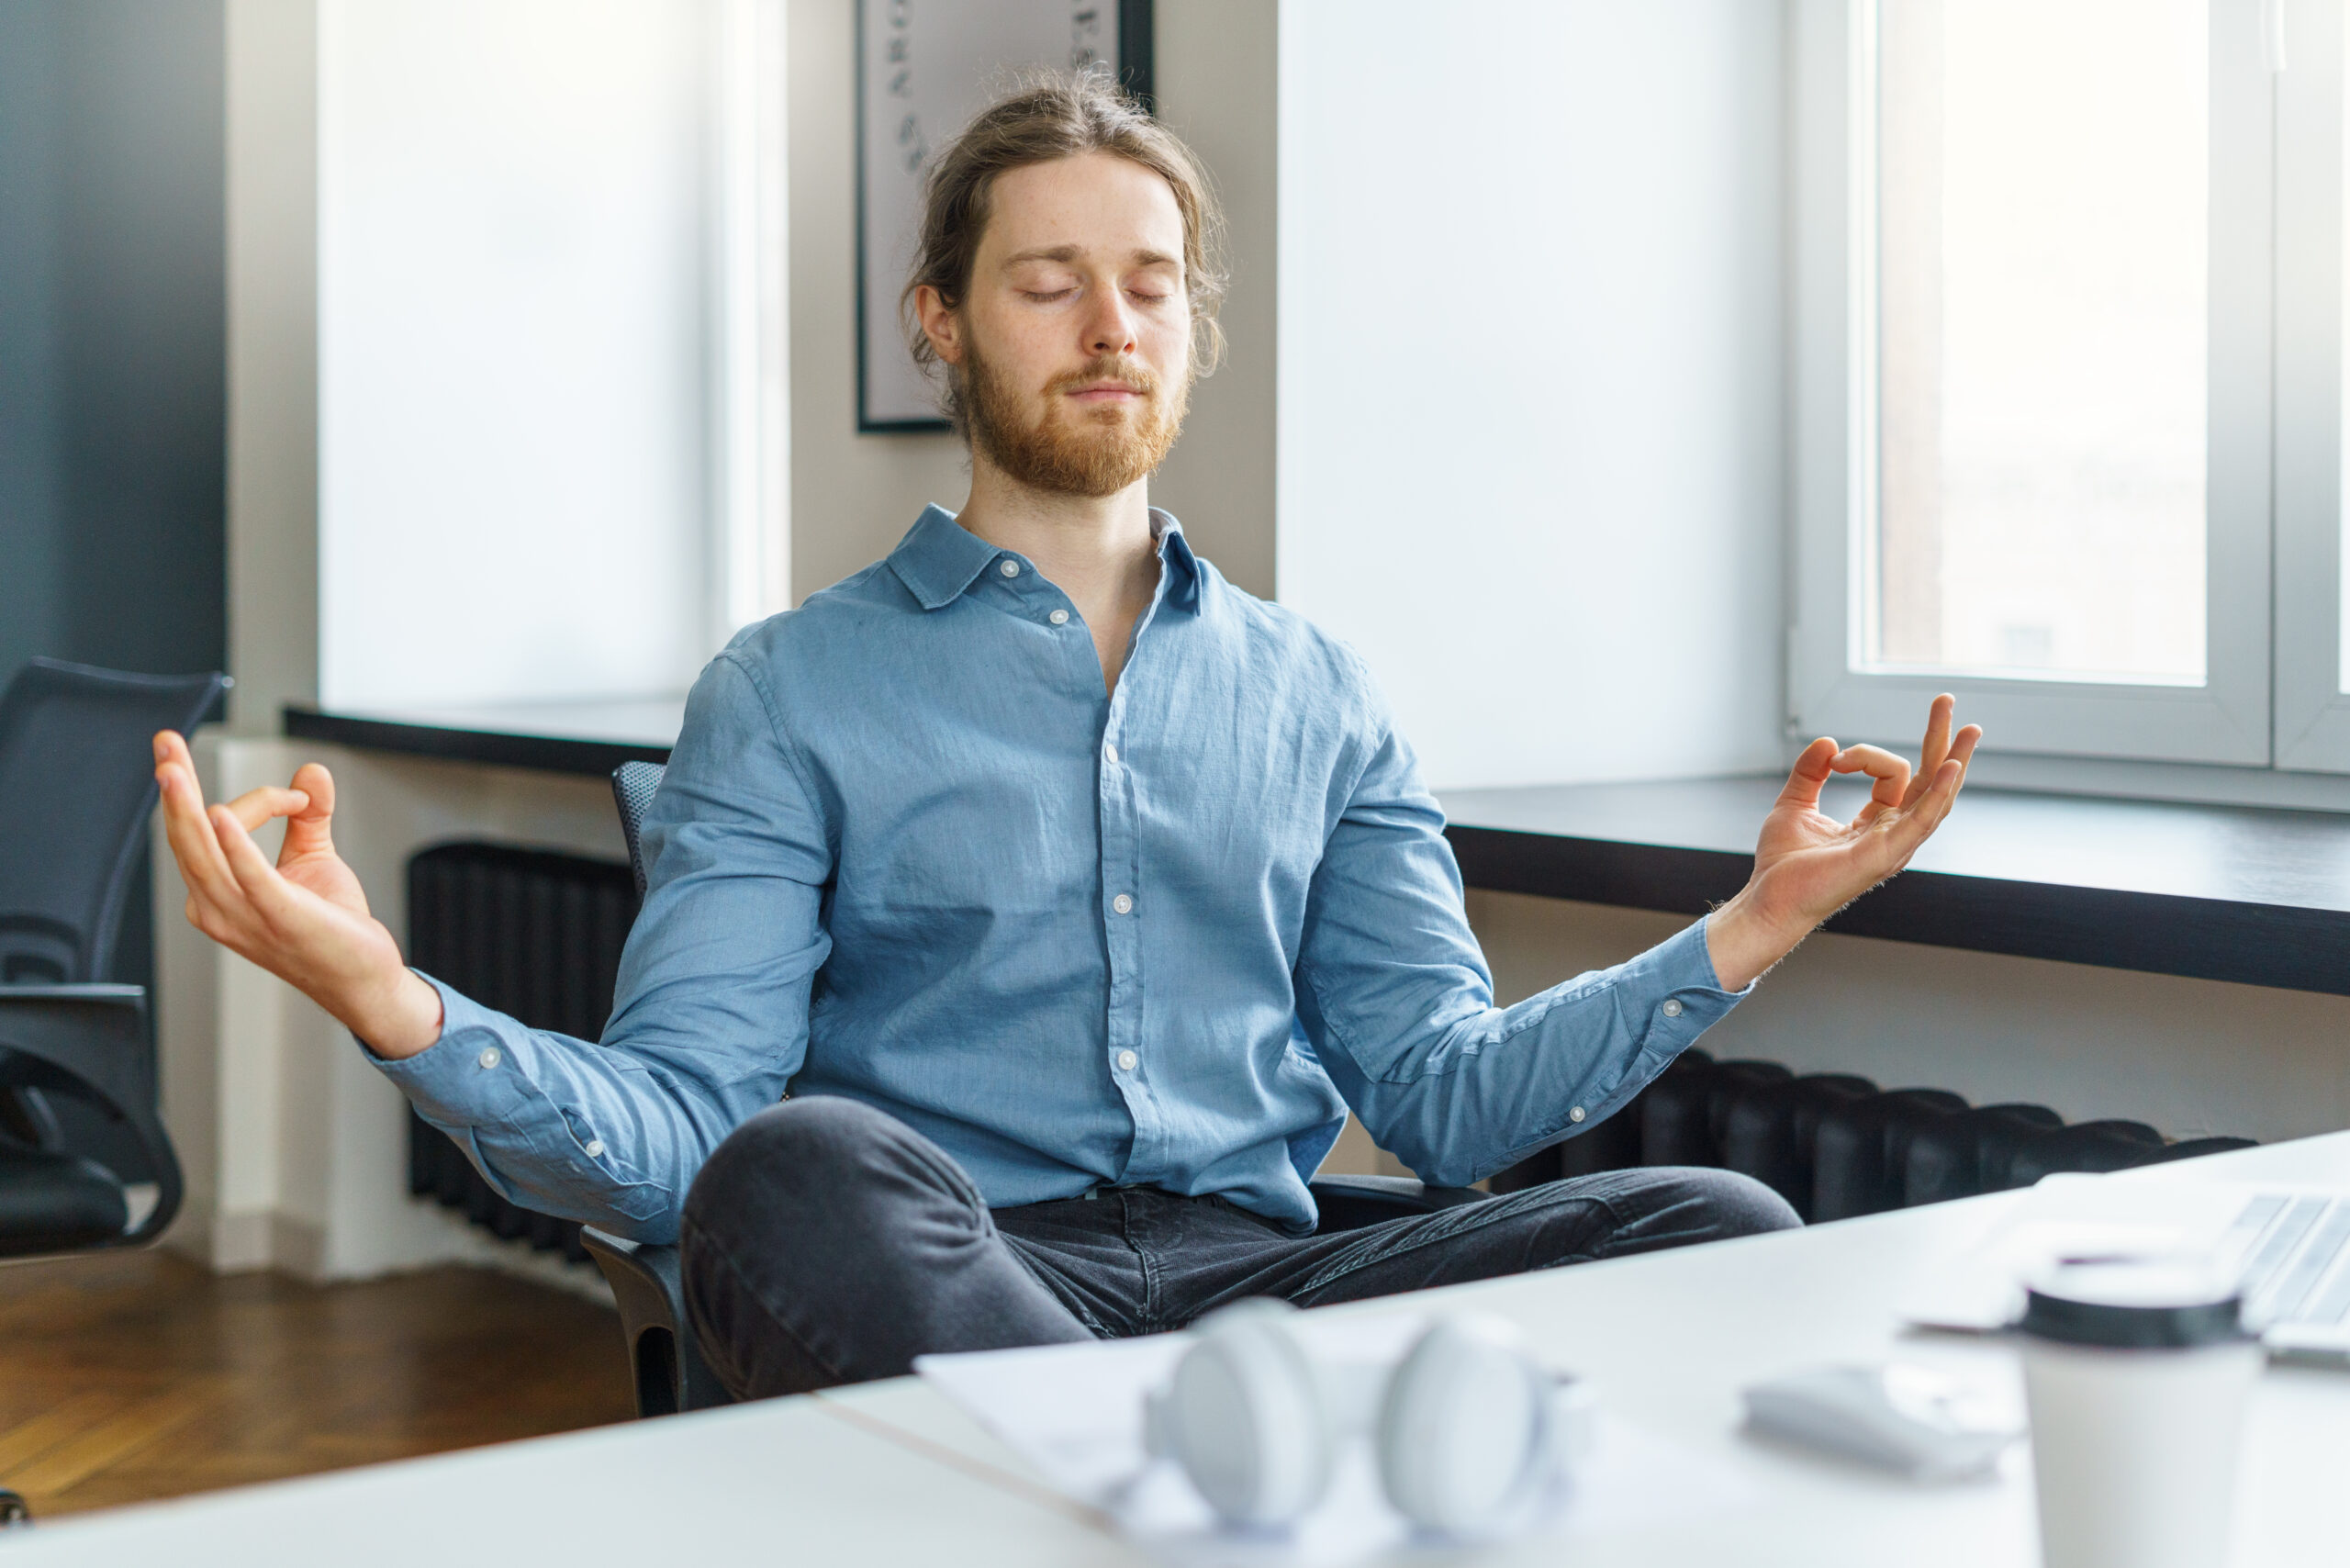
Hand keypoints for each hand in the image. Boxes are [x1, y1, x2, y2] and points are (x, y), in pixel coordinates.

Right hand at [153, 730, 443, 1057]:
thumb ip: (307, 816)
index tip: (298, 796)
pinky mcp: (279, 917)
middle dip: (174, 789)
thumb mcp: (313, 859)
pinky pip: (248, 877)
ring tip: (173, 770)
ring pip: (203, 852)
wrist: (362, 978)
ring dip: (188, 808)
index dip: (256, 800)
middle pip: (186, 838)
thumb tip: (311, 770)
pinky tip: (222, 815)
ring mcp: (243, 916)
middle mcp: (217, 908)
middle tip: (165, 744)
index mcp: (217, 894)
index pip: (209, 830)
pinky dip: (235, 845)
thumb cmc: (332, 928)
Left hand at [1704, 695, 1980, 990]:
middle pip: (1929, 781)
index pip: (1894, 775)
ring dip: (1953, 760)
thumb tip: (1827, 741)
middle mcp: (1894, 835)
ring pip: (1936, 797)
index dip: (1863, 756)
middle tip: (1946, 701)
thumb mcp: (1794, 804)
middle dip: (1939, 741)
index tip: (1834, 759)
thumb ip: (1811, 772)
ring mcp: (1894, 846)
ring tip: (1969, 728)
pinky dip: (1939, 792)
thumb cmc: (1782, 864)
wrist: (1768, 899)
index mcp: (1877, 824)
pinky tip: (1951, 766)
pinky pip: (1922, 819)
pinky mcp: (1886, 855)